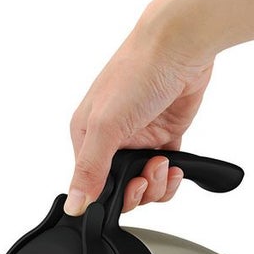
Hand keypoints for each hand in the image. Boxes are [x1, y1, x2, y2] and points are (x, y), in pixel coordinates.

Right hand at [65, 23, 213, 214]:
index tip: (130, 187)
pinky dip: (171, 177)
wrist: (179, 48)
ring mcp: (139, 139)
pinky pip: (165, 172)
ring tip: (163, 163)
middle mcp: (112, 140)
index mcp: (88, 136)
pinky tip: (175, 166)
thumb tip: (74, 205)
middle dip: (139, 190)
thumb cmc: (137, 73)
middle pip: (122, 189)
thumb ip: (90, 170)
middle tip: (148, 175)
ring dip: (158, 184)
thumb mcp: (106, 126)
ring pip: (146, 184)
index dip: (113, 195)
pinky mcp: (163, 137)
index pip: (94, 185)